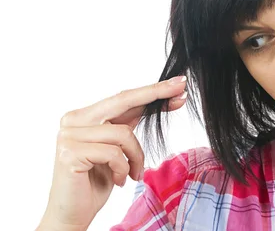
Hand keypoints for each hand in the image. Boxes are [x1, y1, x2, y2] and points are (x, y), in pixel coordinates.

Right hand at [37, 75, 187, 230]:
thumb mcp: (118, 147)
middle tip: (181, 90)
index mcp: (84, 116)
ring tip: (133, 173)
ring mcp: (69, 135)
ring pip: (124, 133)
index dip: (153, 91)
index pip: (124, 98)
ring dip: (136, 157)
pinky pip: (114, 153)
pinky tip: (119, 180)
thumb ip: (129, 124)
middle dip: (156, 94)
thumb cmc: (96, 181)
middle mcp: (73, 120)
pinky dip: (124, 168)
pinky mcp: (70, 152)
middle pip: (124, 100)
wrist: (72, 214)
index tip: (179, 84)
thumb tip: (165, 99)